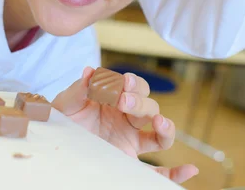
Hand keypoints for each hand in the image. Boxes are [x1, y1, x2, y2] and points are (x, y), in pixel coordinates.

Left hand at [52, 67, 198, 183]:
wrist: (54, 144)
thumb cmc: (62, 119)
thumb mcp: (66, 103)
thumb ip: (78, 89)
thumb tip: (89, 71)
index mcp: (116, 99)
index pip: (134, 87)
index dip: (133, 83)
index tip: (123, 82)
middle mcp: (127, 119)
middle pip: (149, 106)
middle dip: (140, 102)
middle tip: (123, 101)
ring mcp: (131, 140)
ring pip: (159, 133)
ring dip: (165, 126)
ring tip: (159, 122)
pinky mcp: (130, 161)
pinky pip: (158, 171)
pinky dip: (176, 173)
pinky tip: (189, 169)